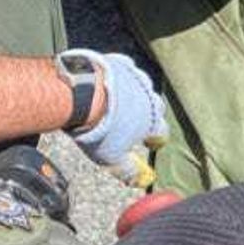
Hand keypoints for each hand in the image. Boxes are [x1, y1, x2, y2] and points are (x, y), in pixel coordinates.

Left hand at [67, 51, 168, 187]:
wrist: (82, 94)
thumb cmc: (98, 129)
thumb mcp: (111, 157)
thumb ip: (128, 169)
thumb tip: (140, 181)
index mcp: (151, 122)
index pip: (161, 132)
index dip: (155, 138)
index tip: (150, 142)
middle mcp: (150, 98)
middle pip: (155, 107)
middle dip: (148, 114)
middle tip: (134, 121)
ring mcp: (136, 79)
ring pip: (142, 87)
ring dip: (135, 94)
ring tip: (121, 101)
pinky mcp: (121, 63)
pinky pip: (126, 69)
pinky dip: (122, 76)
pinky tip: (112, 81)